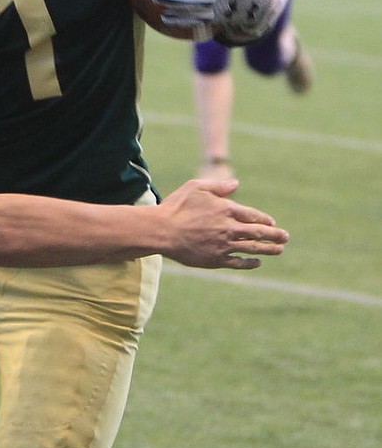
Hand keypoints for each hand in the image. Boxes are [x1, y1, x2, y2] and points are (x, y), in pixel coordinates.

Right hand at [158, 177, 288, 268]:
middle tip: (286, 237)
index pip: (254, 216)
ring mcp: (223, 245)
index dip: (265, 220)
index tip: (272, 223)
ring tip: (279, 250)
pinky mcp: (215, 260)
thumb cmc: (176, 207)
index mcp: (226, 209)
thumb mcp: (195, 187)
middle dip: (275, 235)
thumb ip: (218, 186)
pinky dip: (250, 262)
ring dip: (269, 249)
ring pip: (252, 248)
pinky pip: (238, 262)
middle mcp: (229, 228)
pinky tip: (257, 262)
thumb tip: (236, 184)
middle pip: (259, 233)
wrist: (161, 231)